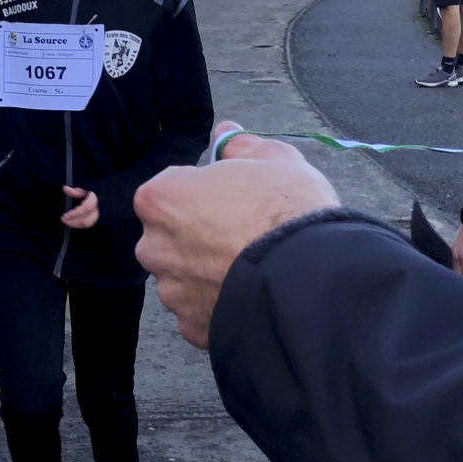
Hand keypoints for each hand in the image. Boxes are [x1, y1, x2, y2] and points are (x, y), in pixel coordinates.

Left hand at [61, 186, 99, 228]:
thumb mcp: (86, 189)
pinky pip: (88, 225)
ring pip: (87, 224)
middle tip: (64, 219)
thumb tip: (65, 188)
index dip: (75, 213)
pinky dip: (78, 224)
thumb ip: (75, 191)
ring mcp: (99, 216)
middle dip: (73, 222)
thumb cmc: (94, 193)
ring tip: (66, 221)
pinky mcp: (97, 220)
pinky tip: (72, 222)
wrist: (104, 196)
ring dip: (75, 224)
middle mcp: (99, 209)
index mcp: (96, 199)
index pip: (86, 208)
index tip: (66, 215)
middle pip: (87, 221)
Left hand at [134, 120, 339, 347]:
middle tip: (242, 236)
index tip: (231, 200)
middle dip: (198, 237)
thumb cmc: (287, 211)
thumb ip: (242, 145)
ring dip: (208, 274)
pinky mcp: (191, 327)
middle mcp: (154, 246)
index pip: (170, 191)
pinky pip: (201, 312)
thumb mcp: (275, 160)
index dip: (202, 193)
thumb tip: (226, 134)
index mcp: (161, 198)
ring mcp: (171, 290)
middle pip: (171, 237)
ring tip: (250, 269)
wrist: (309, 278)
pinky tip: (250, 295)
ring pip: (184, 278)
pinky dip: (220, 306)